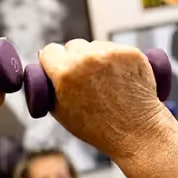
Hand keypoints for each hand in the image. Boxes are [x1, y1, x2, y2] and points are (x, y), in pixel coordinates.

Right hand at [39, 40, 167, 157]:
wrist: (135, 132)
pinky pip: (115, 48)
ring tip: (104, 82)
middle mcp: (86, 58)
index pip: (49, 51)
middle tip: (84, 80)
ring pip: (94, 45)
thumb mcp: (60, 111)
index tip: (58, 70)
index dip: (52, 62)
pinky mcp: (130, 52)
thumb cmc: (96, 127)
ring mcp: (110, 53)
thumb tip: (42, 58)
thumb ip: (47, 85)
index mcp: (65, 72)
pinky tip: (118, 78)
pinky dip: (115, 60)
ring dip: (95, 58)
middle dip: (75, 59)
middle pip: (72, 46)